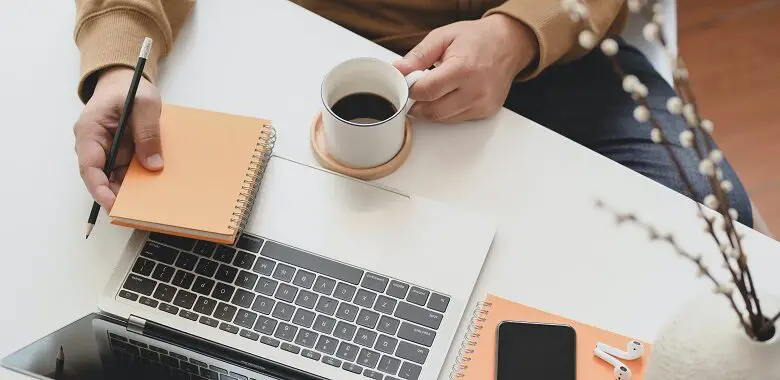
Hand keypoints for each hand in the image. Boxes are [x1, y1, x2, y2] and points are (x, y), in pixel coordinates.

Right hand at [73, 67, 162, 209]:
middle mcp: (94, 145)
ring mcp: (106, 152)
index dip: (100, 189)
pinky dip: (138, 182)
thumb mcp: (145, 103)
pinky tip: (154, 190)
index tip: (113, 204)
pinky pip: (126, 173)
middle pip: (102, 178)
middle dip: (119, 196)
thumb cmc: (130, 87)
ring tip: (150, 205)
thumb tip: (153, 165)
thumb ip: (148, 132)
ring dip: (131, 191)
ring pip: (115, 179)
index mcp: (90, 131)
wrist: (125, 82)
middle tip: (139, 211)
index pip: (89, 167)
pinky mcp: (119, 155)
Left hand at [394, 14, 538, 122]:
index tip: (408, 83)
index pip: (426, 92)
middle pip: (433, 111)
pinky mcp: (487, 112)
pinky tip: (449, 94)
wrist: (509, 44)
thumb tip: (398, 70)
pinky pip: (457, 119)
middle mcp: (475, 91)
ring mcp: (483, 104)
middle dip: (418, 104)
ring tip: (435, 89)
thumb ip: (419, 55)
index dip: (411, 89)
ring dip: (431, 109)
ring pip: (443, 119)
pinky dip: (447, 111)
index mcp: (463, 69)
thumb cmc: (477, 39)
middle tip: (417, 90)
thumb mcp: (443, 37)